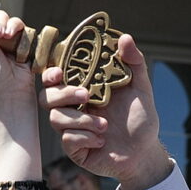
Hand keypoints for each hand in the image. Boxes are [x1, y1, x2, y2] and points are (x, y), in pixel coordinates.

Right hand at [40, 34, 171, 189]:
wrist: (144, 151)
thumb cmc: (140, 118)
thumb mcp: (140, 87)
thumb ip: (134, 62)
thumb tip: (124, 38)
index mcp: (83, 89)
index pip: (55, 78)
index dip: (50, 73)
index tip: (59, 73)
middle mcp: (73, 107)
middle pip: (46, 97)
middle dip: (64, 94)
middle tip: (87, 95)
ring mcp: (71, 128)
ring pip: (55, 118)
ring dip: (81, 120)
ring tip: (105, 126)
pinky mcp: (74, 148)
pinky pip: (67, 140)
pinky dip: (85, 138)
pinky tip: (101, 141)